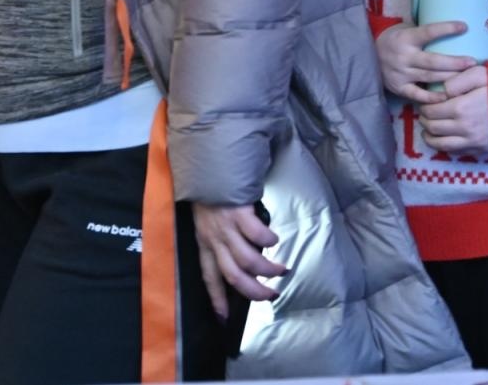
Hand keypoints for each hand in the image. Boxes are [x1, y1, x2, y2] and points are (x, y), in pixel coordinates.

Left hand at [190, 203, 285, 319]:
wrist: (209, 168)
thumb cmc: (211, 196)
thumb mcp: (209, 223)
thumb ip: (220, 241)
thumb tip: (241, 261)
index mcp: (205, 244)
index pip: (209, 278)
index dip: (217, 299)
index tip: (224, 318)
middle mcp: (214, 240)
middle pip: (234, 276)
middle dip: (255, 291)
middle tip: (272, 295)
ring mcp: (226, 228)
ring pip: (248, 260)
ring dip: (268, 269)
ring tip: (282, 270)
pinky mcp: (239, 214)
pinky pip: (257, 235)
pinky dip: (269, 240)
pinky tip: (275, 239)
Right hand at [375, 21, 475, 103]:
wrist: (368, 54)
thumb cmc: (394, 39)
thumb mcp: (405, 29)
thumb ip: (424, 32)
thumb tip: (452, 27)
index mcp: (406, 38)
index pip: (428, 32)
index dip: (446, 29)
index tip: (464, 26)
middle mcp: (404, 56)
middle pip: (433, 61)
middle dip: (455, 62)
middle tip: (473, 62)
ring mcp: (401, 73)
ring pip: (429, 77)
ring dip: (450, 78)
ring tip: (467, 78)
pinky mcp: (399, 87)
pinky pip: (418, 94)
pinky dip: (432, 97)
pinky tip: (446, 96)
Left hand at [416, 64, 487, 154]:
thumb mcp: (480, 73)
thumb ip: (457, 79)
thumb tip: (441, 90)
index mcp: (461, 108)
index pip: (431, 111)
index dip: (424, 106)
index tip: (424, 102)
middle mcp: (464, 128)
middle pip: (433, 128)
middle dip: (424, 120)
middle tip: (424, 114)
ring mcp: (473, 142)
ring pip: (441, 144)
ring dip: (430, 137)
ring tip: (428, 130)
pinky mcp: (482, 149)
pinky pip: (457, 152)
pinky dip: (445, 147)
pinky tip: (444, 139)